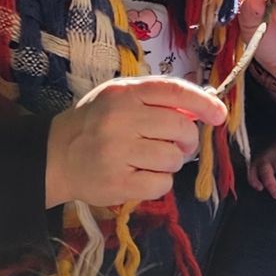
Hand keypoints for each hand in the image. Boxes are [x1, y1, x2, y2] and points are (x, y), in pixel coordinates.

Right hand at [44, 76, 228, 209]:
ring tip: (150, 159)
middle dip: (187, 140)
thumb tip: (205, 105)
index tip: (219, 114)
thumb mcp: (119, 97)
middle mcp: (121, 120)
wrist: (55, 155)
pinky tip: (141, 176)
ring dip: (171, 162)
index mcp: (124, 94)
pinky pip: (162, 184)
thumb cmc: (95, 123)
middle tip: (177, 144)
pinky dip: (159, 182)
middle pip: (181, 129)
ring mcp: (118, 153)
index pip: (174, 92)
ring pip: (174, 159)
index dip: (203, 103)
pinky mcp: (118, 183)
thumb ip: (157, 98)